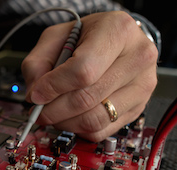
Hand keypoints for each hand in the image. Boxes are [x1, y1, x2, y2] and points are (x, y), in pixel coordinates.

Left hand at [22, 11, 157, 141]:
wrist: (117, 40)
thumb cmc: (88, 36)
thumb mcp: (57, 37)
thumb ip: (38, 62)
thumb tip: (34, 96)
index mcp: (118, 31)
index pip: (83, 70)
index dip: (54, 87)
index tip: (36, 95)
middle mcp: (137, 58)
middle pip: (87, 98)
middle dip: (54, 109)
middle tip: (38, 110)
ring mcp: (142, 85)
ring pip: (95, 119)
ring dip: (65, 122)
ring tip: (52, 113)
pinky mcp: (138, 108)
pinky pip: (102, 131)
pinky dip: (79, 129)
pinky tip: (70, 117)